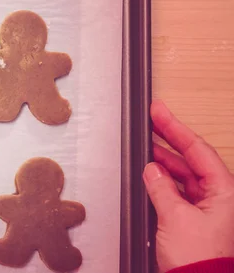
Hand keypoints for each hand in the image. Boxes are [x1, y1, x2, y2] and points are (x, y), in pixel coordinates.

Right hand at [144, 100, 233, 271]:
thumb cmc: (199, 259)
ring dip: (164, 164)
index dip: (176, 128)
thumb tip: (152, 170)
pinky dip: (163, 184)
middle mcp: (219, 197)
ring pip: (183, 177)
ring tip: (145, 151)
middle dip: (169, 142)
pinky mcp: (194, 221)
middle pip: (191, 160)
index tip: (159, 112)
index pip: (197, 150)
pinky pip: (178, 194)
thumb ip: (161, 188)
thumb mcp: (175, 217)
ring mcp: (207, 209)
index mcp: (224, 191)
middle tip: (151, 123)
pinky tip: (151, 178)